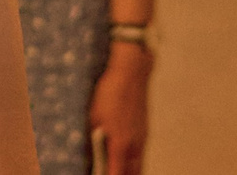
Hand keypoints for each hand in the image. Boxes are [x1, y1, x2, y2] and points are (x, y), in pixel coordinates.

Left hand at [88, 43, 150, 174]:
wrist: (131, 72)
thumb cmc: (108, 93)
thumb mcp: (94, 118)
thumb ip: (95, 140)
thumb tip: (91, 156)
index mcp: (120, 143)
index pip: (116, 173)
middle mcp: (135, 144)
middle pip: (133, 173)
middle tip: (109, 173)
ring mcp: (143, 137)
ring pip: (139, 164)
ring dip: (130, 171)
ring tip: (119, 170)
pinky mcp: (145, 129)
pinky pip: (141, 152)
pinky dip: (134, 160)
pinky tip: (126, 158)